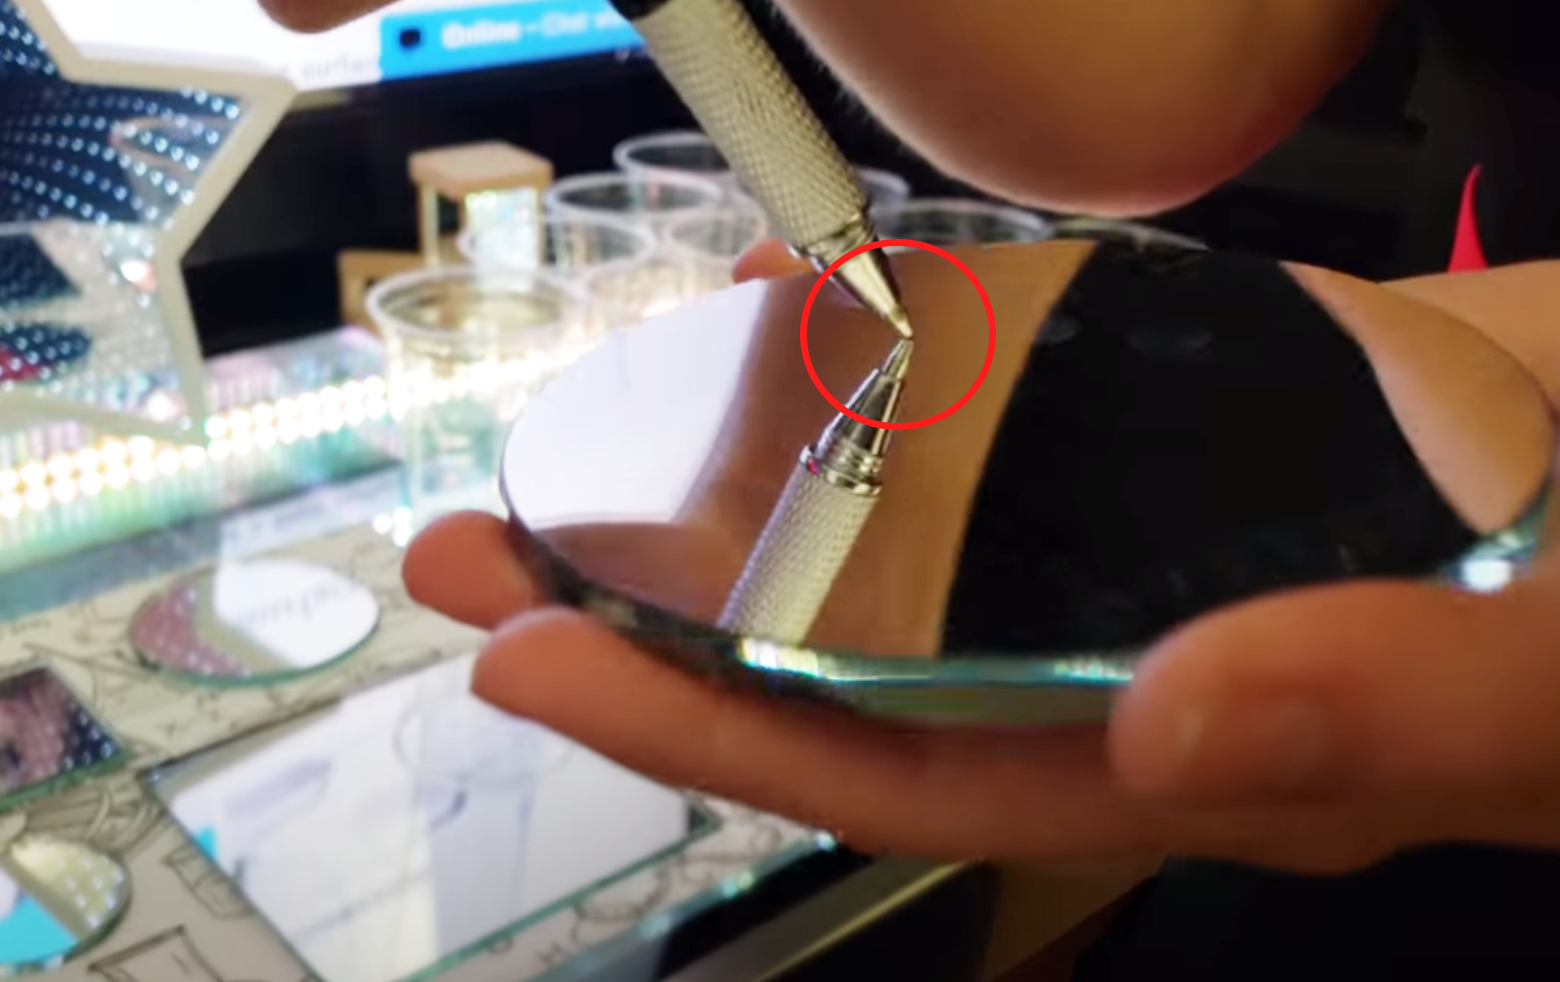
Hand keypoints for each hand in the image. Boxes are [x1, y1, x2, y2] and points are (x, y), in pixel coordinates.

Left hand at [404, 246, 1559, 872]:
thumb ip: (1395, 711)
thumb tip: (1170, 726)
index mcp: (1186, 749)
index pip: (899, 764)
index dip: (704, 729)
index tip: (530, 665)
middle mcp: (1128, 648)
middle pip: (855, 649)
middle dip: (651, 608)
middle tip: (473, 549)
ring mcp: (1142, 525)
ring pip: (902, 517)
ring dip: (736, 470)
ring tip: (584, 420)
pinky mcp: (1183, 406)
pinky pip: (995, 386)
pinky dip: (884, 344)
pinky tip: (790, 299)